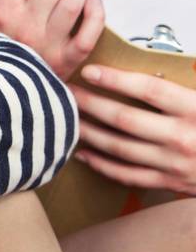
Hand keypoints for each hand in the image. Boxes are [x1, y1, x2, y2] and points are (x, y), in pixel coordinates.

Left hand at [71, 65, 195, 194]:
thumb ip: (182, 86)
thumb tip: (150, 67)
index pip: (148, 89)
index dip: (116, 79)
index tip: (90, 70)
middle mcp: (183, 138)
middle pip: (124, 118)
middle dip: (90, 103)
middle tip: (66, 91)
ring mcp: (175, 164)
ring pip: (119, 147)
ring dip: (88, 132)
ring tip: (67, 117)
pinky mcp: (171, 184)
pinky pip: (128, 175)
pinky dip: (101, 164)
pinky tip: (83, 153)